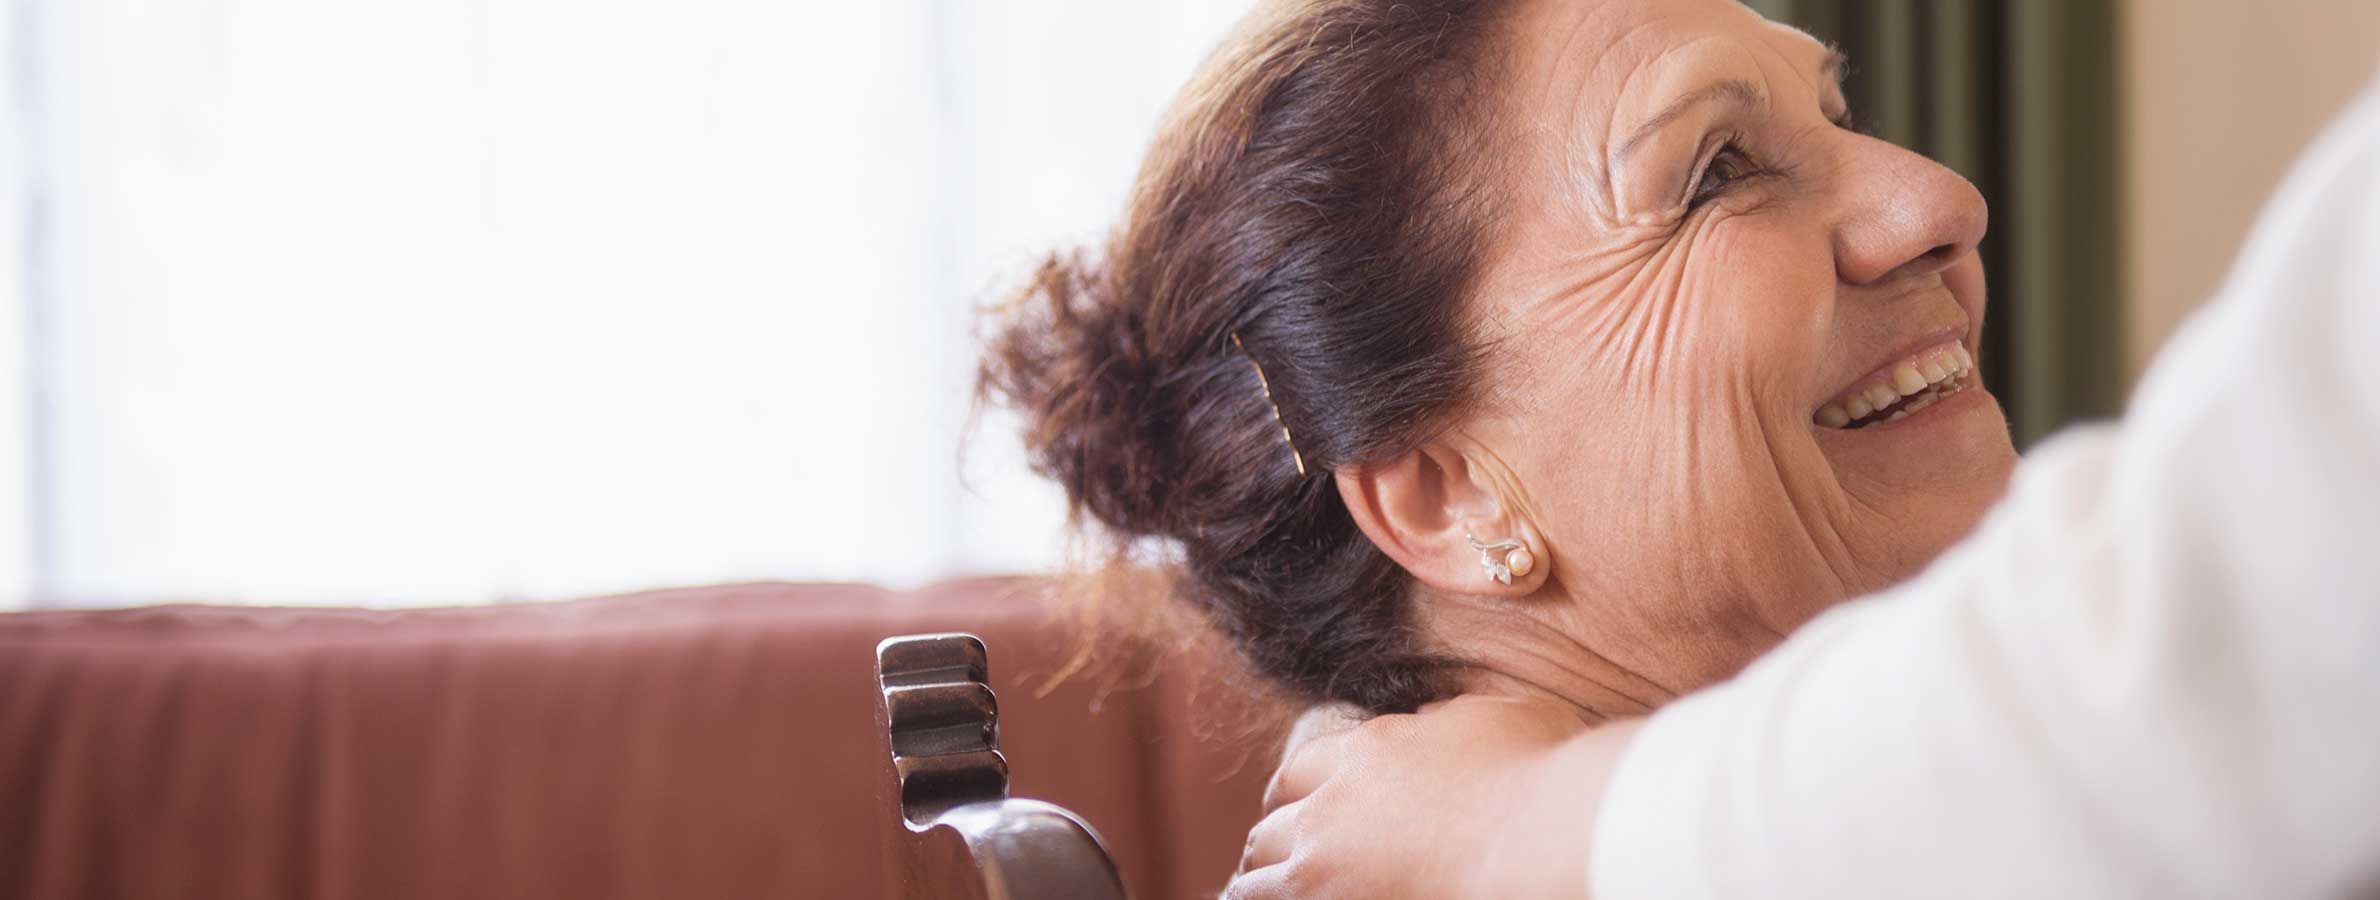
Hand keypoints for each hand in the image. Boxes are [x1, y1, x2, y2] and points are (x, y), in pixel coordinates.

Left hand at [1225, 694, 1644, 899]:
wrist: (1539, 836)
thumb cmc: (1537, 777)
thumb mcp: (1495, 719)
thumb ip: (1448, 723)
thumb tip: (1427, 724)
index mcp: (1369, 749)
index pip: (1304, 768)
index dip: (1297, 790)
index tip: (1295, 804)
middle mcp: (1334, 799)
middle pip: (1274, 819)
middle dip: (1273, 835)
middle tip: (1276, 853)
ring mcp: (1325, 854)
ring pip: (1260, 863)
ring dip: (1260, 874)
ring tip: (1258, 887)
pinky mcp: (1327, 896)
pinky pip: (1265, 899)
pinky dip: (1262, 899)